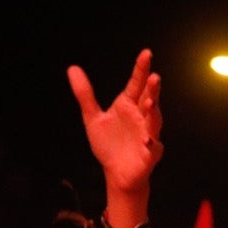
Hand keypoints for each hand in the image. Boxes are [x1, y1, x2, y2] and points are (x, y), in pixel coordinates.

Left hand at [66, 49, 163, 193]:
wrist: (116, 173)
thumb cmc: (110, 145)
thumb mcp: (93, 117)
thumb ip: (85, 94)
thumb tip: (72, 68)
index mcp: (129, 106)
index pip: (136, 84)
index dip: (141, 69)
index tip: (146, 53)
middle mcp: (141, 117)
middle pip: (149, 99)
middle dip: (153, 90)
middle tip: (154, 77)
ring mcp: (148, 134)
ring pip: (154, 120)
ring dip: (154, 112)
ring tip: (150, 103)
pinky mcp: (150, 153)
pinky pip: (152, 146)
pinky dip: (151, 143)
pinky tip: (148, 140)